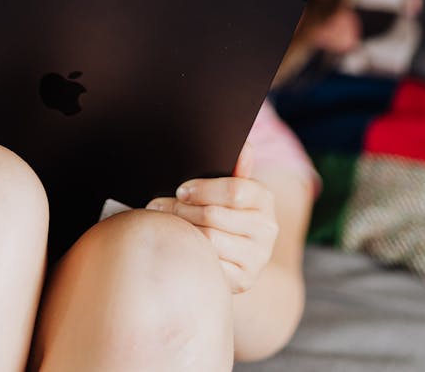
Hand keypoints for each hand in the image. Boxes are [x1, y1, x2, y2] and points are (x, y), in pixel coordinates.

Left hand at [144, 142, 278, 293]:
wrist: (239, 254)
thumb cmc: (228, 211)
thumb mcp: (233, 186)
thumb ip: (236, 166)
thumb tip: (244, 145)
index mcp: (264, 198)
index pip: (234, 190)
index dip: (202, 189)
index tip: (180, 190)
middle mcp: (267, 228)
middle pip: (215, 216)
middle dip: (181, 210)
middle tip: (157, 206)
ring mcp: (257, 256)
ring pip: (209, 241)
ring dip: (181, 231)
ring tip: (163, 224)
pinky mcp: (244, 279)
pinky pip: (211, 266)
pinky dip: (192, 255)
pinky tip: (179, 246)